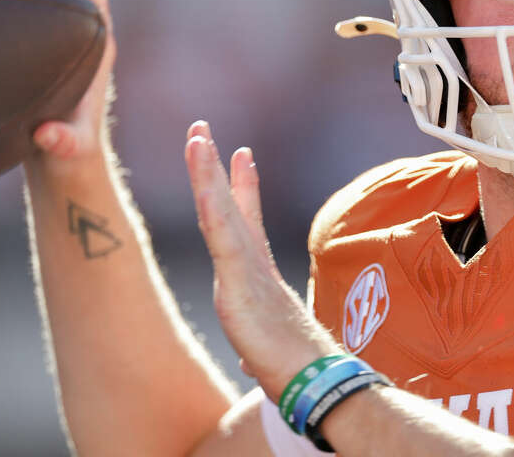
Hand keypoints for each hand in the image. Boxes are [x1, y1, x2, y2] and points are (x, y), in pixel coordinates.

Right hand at [0, 0, 116, 165]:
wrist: (58, 158)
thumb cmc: (69, 153)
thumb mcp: (68, 151)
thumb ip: (64, 144)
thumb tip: (48, 136)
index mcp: (95, 51)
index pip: (96, 4)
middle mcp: (74, 34)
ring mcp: (49, 33)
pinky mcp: (26, 38)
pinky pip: (9, 0)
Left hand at [184, 120, 337, 399]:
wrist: (317, 383)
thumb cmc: (298, 374)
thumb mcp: (265, 357)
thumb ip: (258, 352)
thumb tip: (254, 364)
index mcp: (257, 278)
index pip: (245, 223)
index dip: (242, 187)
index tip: (242, 155)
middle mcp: (253, 265)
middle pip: (228, 205)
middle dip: (214, 166)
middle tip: (201, 129)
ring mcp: (246, 270)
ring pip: (220, 211)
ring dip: (206, 171)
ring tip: (196, 136)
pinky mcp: (240, 283)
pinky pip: (221, 235)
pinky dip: (212, 202)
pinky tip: (203, 177)